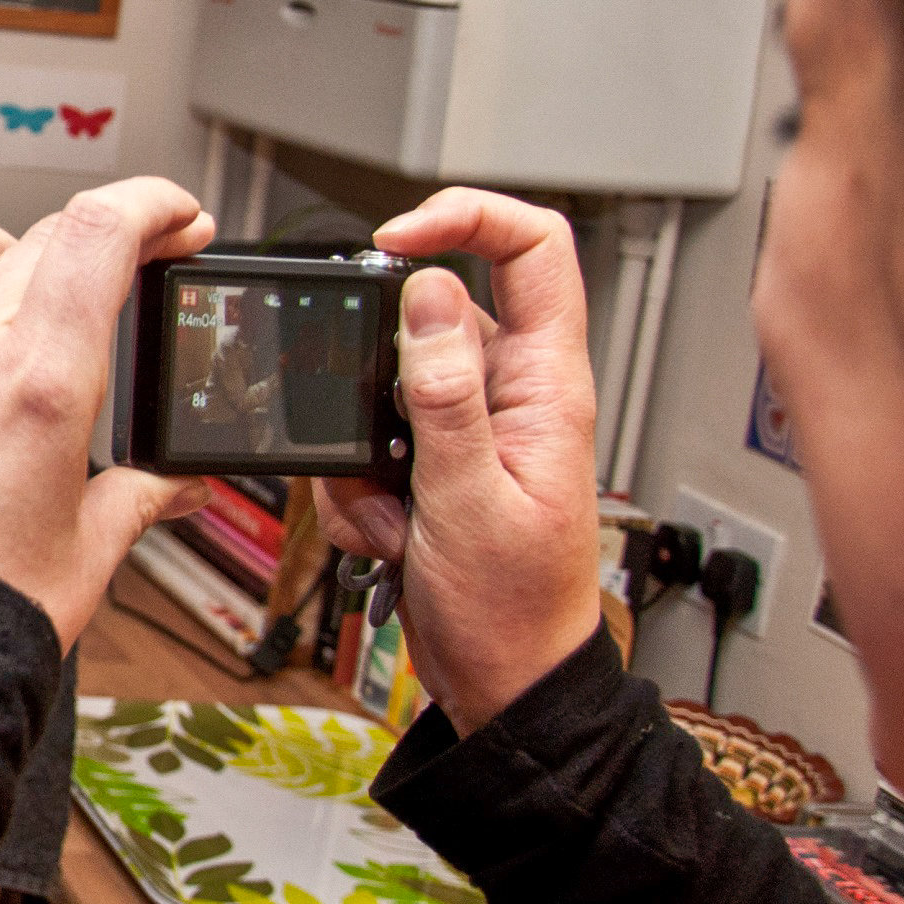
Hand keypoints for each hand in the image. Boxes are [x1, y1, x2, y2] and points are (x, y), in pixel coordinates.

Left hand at [0, 181, 217, 647]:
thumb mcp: (99, 542)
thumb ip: (149, 491)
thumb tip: (184, 479)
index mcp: (42, 380)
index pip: (102, 231)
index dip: (154, 204)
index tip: (180, 221)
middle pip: (39, 236)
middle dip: (100, 241)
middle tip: (129, 273)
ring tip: (18, 285)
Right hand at [312, 189, 599, 732]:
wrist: (501, 685)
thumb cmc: (515, 610)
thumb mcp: (470, 499)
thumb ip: (446, 393)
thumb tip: (432, 292)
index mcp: (547, 385)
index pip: (533, 248)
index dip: (466, 218)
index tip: (395, 241)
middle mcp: (510, 392)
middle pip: (424, 321)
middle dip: (371, 381)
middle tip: (377, 450)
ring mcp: (467, 428)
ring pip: (377, 389)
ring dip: (360, 457)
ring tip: (394, 516)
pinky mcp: (430, 463)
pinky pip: (363, 445)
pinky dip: (356, 492)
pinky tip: (389, 534)